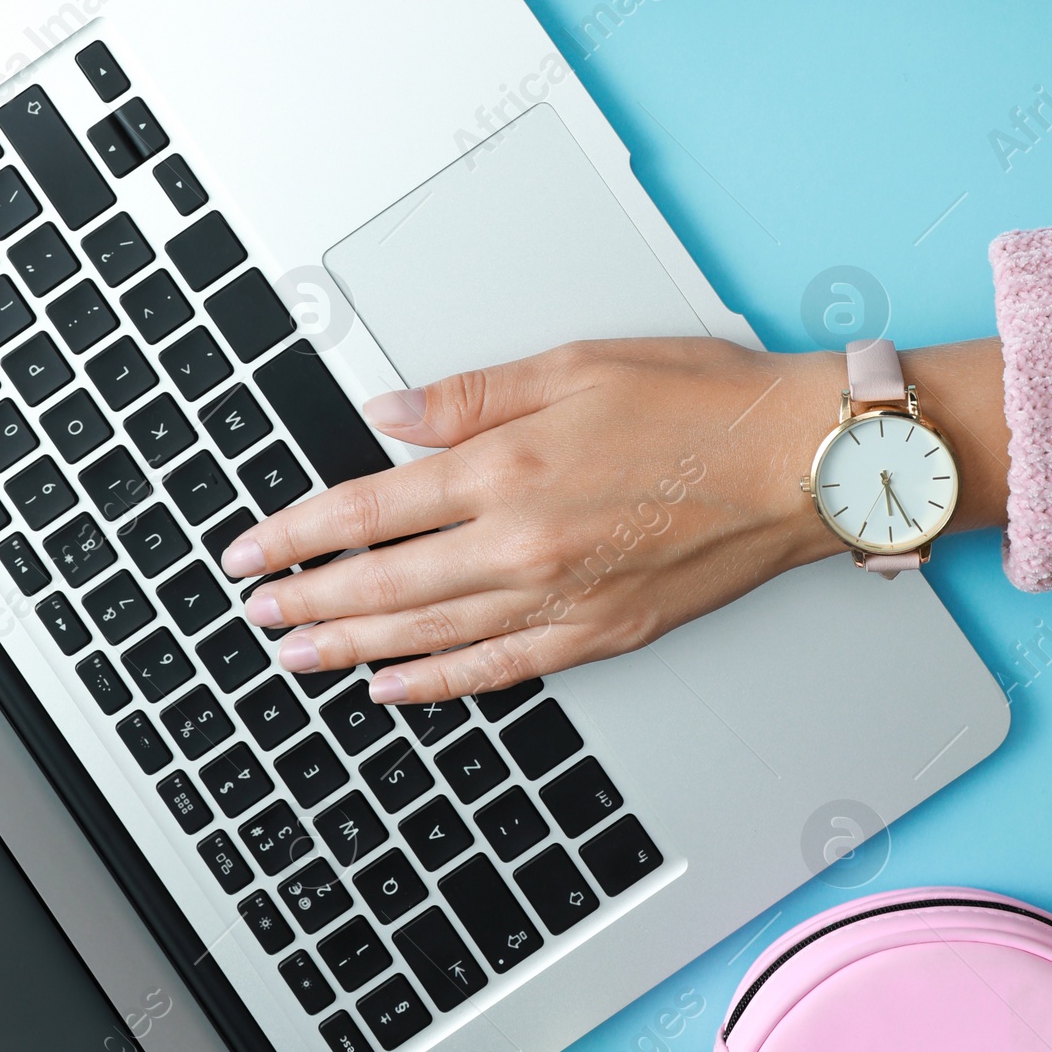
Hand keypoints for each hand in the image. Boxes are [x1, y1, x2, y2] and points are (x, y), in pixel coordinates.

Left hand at [220, 335, 1011, 703]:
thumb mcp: (572, 364)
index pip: (370, 509)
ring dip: (350, 648)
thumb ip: (469, 397)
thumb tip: (388, 416)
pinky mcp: (599, 634)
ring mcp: (560, 599)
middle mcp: (522, 543)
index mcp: (507, 466)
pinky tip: (394, 687)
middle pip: (383, 583)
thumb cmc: (701, 400)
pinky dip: (436, 683)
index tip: (253, 550)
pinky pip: (497, 669)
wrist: (798, 463)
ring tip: (297, 654)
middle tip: (255, 612)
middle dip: (308, 600)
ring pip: (426, 635)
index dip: (299, 535)